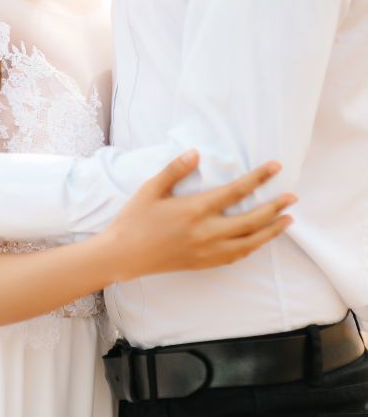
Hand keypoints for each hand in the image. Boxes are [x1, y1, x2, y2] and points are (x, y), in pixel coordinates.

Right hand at [102, 151, 295, 281]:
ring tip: (287, 221)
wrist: (123, 255)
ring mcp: (207, 251)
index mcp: (194, 210)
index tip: (275, 168)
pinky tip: (260, 240)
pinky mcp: (204, 264)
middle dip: (275, 208)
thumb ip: (175, 170)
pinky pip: (236, 256)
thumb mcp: (151, 188)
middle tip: (293, 197)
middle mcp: (206, 233)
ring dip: (271, 231)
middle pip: (251, 220)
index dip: (258, 178)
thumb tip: (195, 153)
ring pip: (249, 243)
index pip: (235, 192)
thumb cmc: (135, 218)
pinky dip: (253, 247)